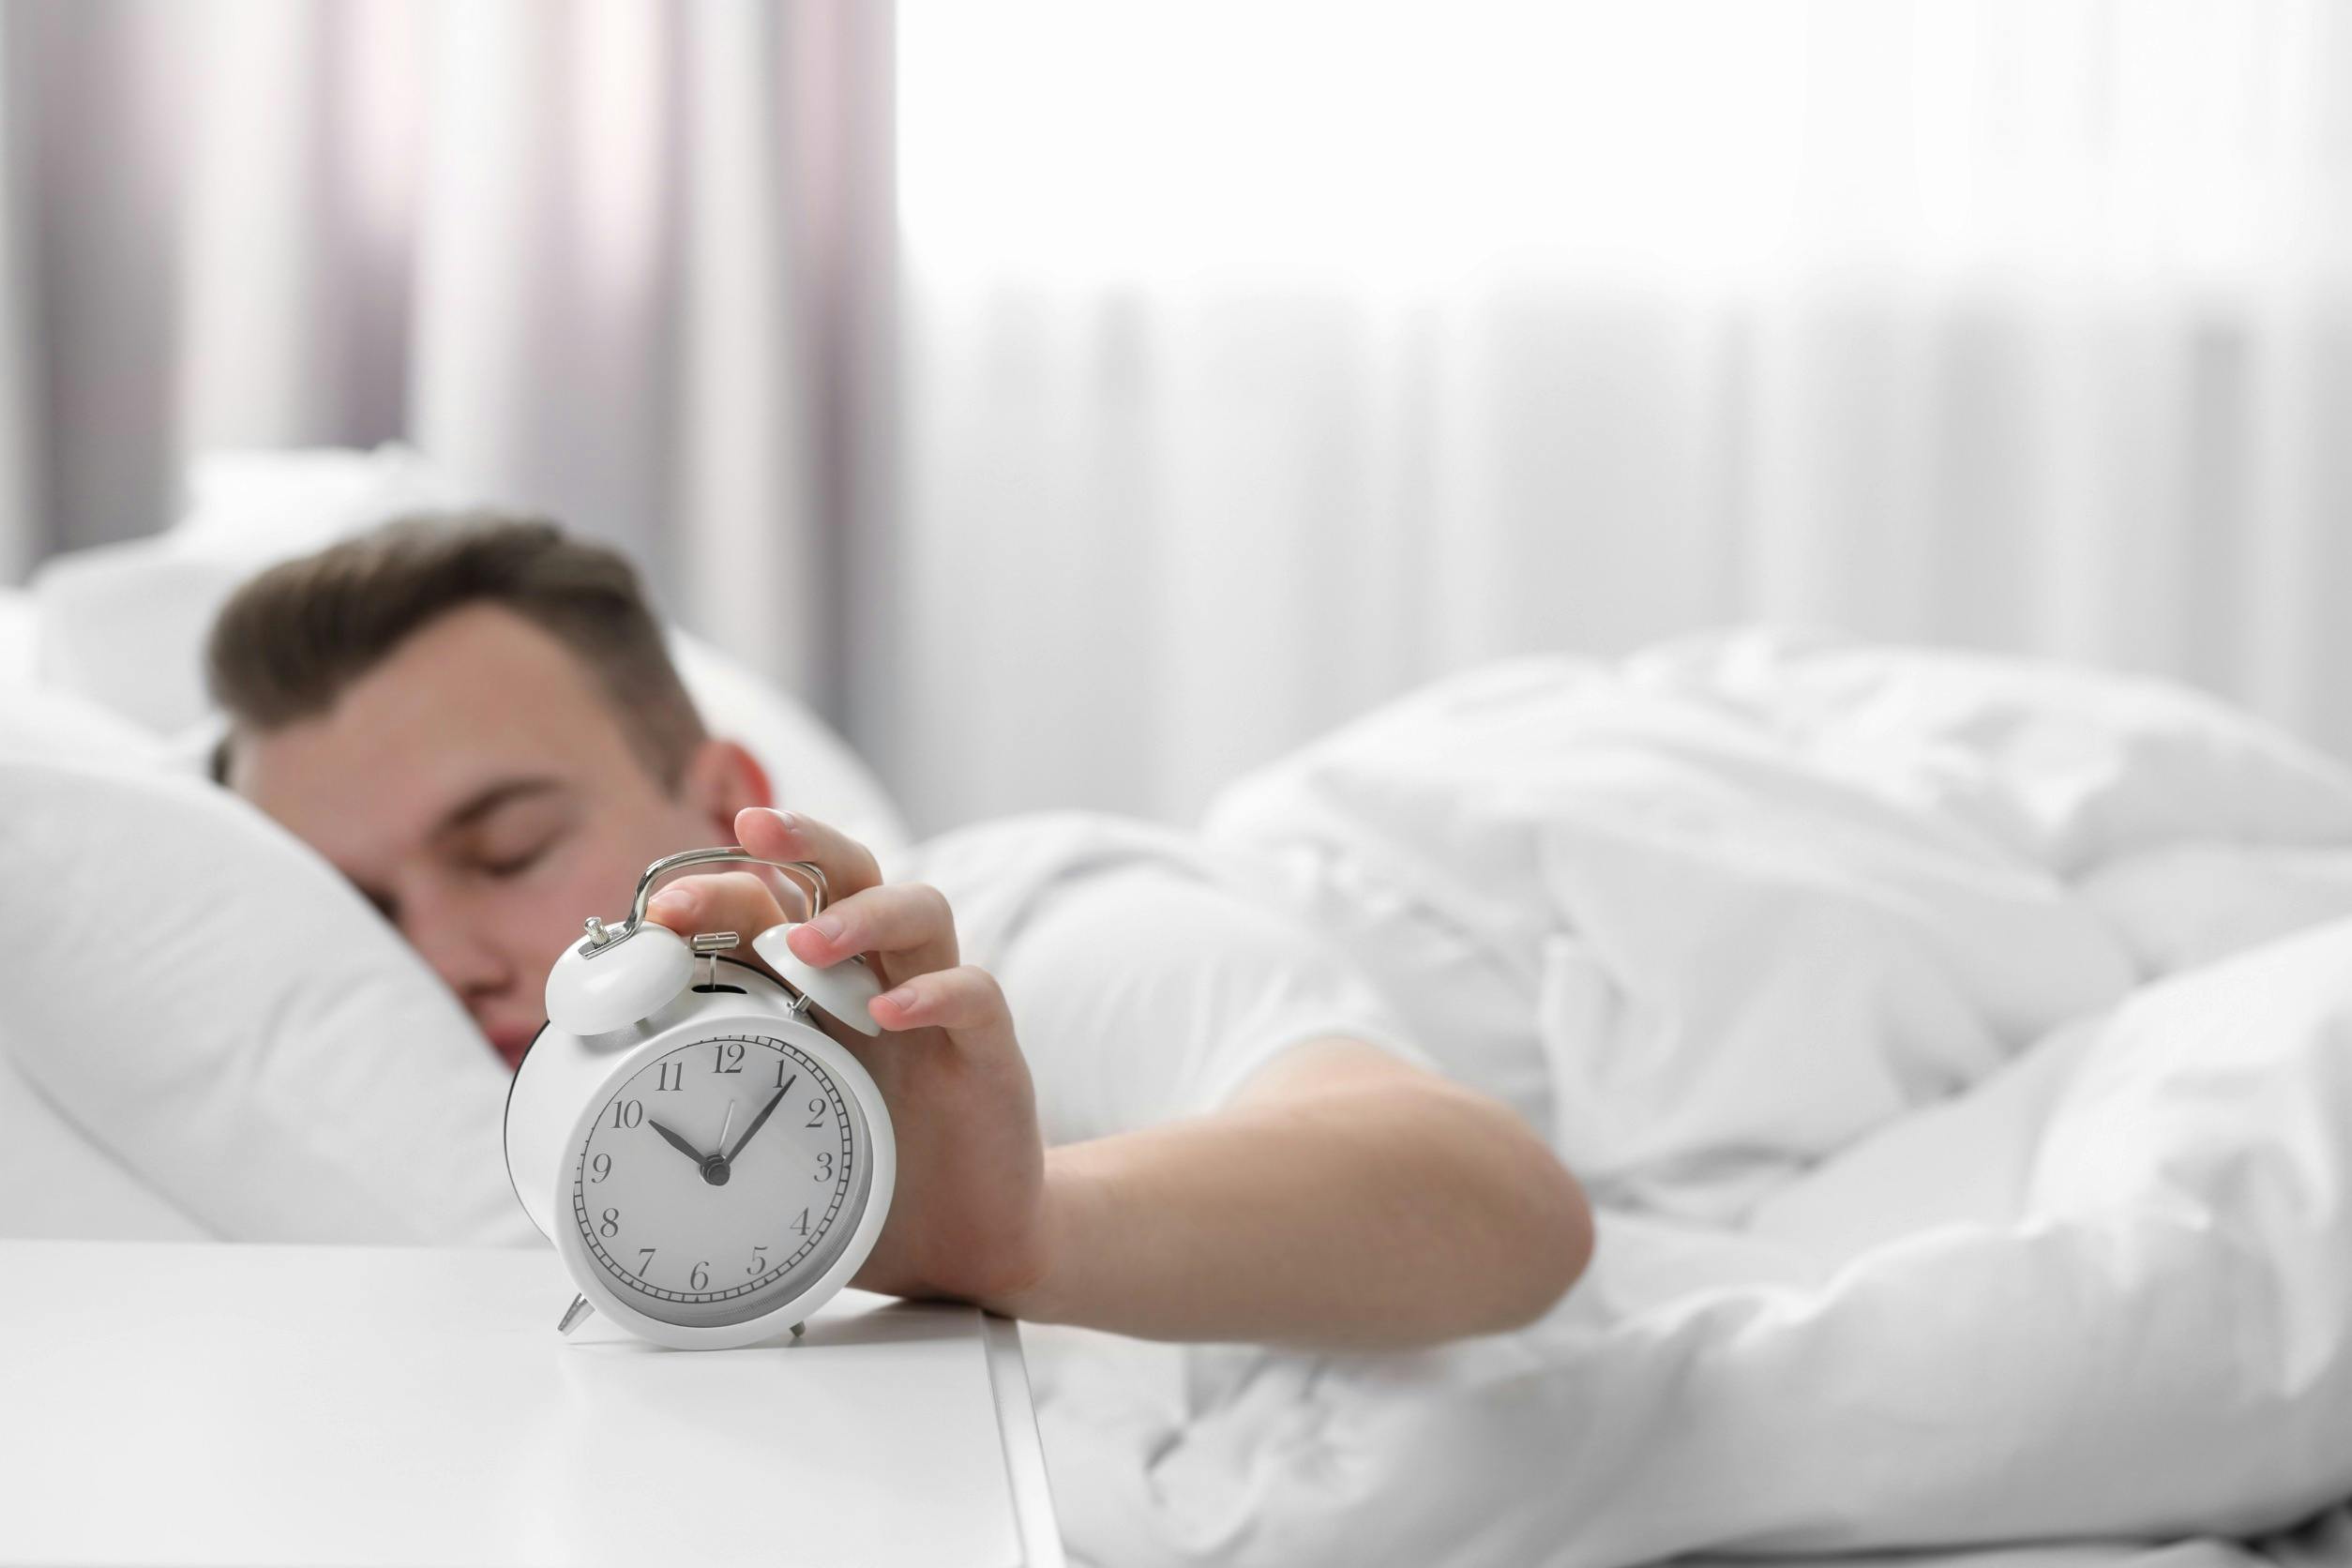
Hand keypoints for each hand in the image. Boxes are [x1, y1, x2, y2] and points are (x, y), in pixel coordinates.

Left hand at [642, 807, 1052, 1308]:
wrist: (963, 1246)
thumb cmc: (864, 1185)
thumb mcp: (769, 1136)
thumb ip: (706, 1101)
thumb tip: (581, 1103)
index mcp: (820, 991)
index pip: (778, 905)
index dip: (724, 891)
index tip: (662, 912)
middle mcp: (880, 981)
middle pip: (853, 871)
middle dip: (802, 842)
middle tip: (748, 832)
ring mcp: (939, 1011)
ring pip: (920, 911)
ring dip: (859, 913)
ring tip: (805, 940)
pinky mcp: (991, 1053)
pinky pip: (974, 994)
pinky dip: (933, 993)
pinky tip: (889, 1012)